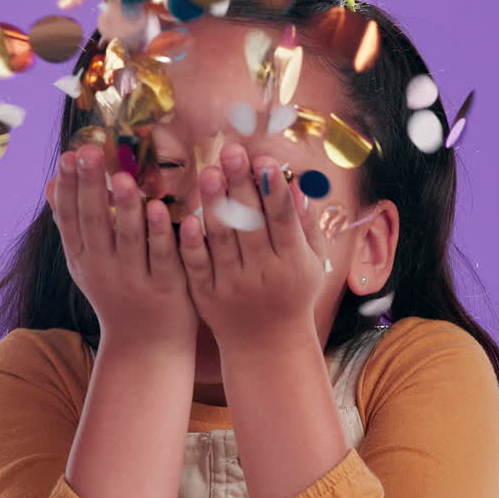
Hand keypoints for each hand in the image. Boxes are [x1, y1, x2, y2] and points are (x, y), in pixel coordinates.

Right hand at [45, 144, 198, 349]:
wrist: (145, 346)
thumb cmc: (117, 293)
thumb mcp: (87, 262)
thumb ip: (72, 224)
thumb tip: (47, 183)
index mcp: (82, 258)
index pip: (70, 218)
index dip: (68, 187)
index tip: (68, 155)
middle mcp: (103, 269)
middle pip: (95, 223)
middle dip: (91, 186)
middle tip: (88, 152)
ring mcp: (134, 280)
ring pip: (129, 240)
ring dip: (126, 208)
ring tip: (123, 178)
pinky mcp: (167, 289)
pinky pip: (162, 256)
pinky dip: (159, 233)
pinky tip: (159, 209)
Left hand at [176, 141, 326, 345]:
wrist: (267, 346)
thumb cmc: (293, 295)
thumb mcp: (312, 264)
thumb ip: (306, 227)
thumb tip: (299, 187)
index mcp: (293, 262)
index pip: (283, 219)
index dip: (273, 189)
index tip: (264, 159)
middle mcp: (264, 273)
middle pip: (251, 223)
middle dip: (242, 186)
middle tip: (231, 151)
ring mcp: (234, 285)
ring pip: (223, 241)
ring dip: (215, 205)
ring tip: (209, 172)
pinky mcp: (208, 296)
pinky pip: (199, 266)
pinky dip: (193, 244)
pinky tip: (186, 218)